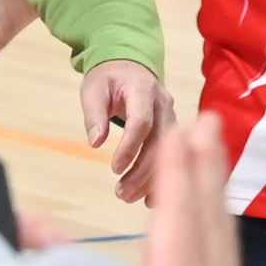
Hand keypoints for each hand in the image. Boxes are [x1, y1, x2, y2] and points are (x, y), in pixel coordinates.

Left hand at [82, 60, 171, 202]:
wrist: (130, 68)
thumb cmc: (109, 78)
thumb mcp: (93, 88)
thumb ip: (94, 113)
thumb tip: (95, 142)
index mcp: (143, 89)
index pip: (142, 122)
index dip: (130, 147)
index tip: (114, 168)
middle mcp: (164, 104)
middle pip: (159, 142)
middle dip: (141, 171)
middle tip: (121, 193)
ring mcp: (172, 117)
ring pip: (168, 152)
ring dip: (150, 178)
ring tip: (128, 197)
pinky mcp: (172, 130)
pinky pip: (171, 155)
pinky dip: (160, 177)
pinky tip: (148, 198)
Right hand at [131, 113, 242, 265]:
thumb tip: (25, 226)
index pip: (180, 230)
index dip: (180, 178)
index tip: (183, 133)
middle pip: (212, 234)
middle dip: (206, 176)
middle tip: (207, 123)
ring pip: (225, 259)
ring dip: (214, 207)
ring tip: (209, 163)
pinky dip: (217, 247)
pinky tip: (211, 236)